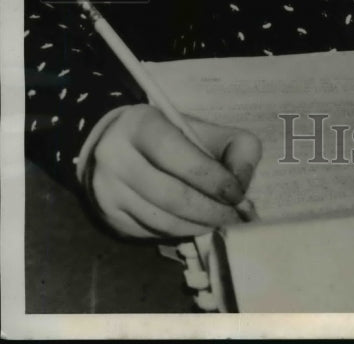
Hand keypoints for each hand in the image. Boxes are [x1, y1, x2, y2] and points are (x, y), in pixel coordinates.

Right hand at [83, 104, 260, 238]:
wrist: (117, 144)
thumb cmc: (169, 135)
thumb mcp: (203, 129)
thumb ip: (235, 146)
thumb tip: (241, 184)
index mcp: (141, 125)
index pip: (177, 155)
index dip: (212, 178)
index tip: (236, 193)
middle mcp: (116, 158)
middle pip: (171, 195)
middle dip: (211, 210)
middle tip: (236, 216)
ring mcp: (108, 191)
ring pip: (162, 220)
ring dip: (199, 226)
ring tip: (222, 222)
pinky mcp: (109, 218)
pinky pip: (151, 233)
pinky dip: (181, 232)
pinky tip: (197, 224)